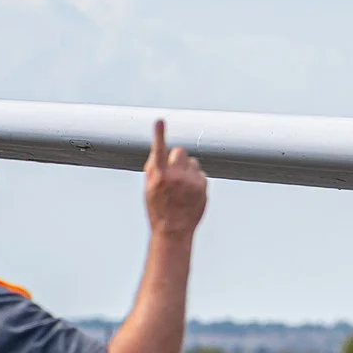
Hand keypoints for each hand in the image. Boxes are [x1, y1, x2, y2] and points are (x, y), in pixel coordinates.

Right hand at [144, 119, 207, 237]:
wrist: (173, 230)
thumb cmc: (158, 208)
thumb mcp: (149, 189)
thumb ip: (154, 169)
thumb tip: (160, 151)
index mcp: (158, 176)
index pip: (158, 151)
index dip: (158, 135)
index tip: (159, 121)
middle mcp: (175, 176)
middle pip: (180, 151)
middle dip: (177, 158)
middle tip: (174, 171)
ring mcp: (191, 181)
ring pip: (192, 162)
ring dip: (188, 170)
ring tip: (181, 187)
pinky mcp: (203, 186)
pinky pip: (200, 174)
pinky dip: (196, 180)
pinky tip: (190, 194)